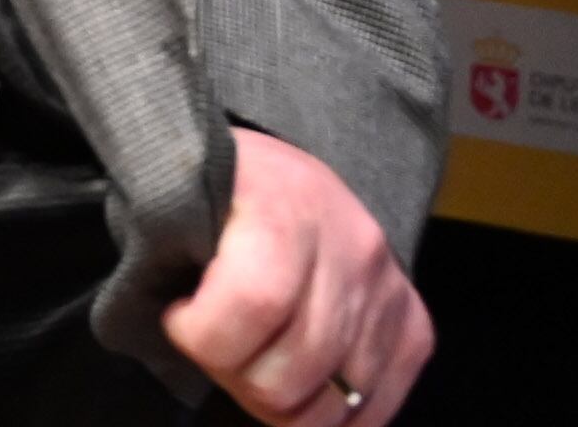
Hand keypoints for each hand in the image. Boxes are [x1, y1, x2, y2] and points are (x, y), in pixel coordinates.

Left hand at [163, 129, 432, 422]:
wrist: (290, 176)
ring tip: (252, 357)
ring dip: (277, 400)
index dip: (201, 333)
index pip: (255, 300)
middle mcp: (352, 247)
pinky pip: (372, 413)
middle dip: (233, 374)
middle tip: (215, 344)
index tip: (178, 318)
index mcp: (285, 204)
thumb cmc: (217, 194)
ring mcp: (389, 293)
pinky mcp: (415, 327)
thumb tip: (163, 321)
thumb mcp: (177, 197)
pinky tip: (293, 379)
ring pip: (330, 405)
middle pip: (289, 373)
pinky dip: (326, 414)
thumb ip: (162, 251)